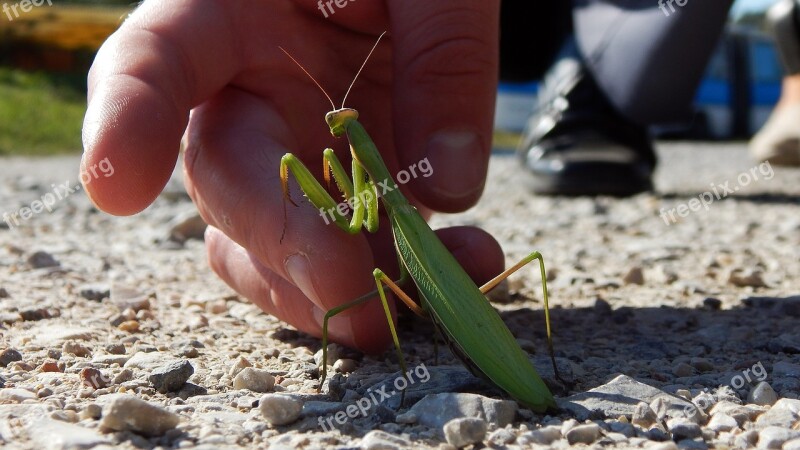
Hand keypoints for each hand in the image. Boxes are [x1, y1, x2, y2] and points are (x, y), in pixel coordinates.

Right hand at [81, 0, 502, 352]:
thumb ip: (445, 54)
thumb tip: (450, 189)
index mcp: (232, 14)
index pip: (153, 61)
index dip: (127, 122)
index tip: (117, 190)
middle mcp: (247, 96)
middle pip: (225, 184)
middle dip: (282, 245)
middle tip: (350, 287)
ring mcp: (292, 154)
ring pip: (272, 246)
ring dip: (336, 290)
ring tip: (419, 297)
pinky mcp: (343, 193)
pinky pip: (348, 254)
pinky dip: (399, 278)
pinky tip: (466, 261)